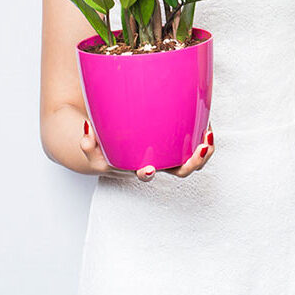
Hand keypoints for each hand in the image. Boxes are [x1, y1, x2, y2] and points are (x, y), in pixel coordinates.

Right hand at [81, 120, 214, 180]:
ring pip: (193, 160)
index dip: (147, 173)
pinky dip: (202, 134)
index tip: (148, 167)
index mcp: (138, 167)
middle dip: (193, 163)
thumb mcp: (94, 149)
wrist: (118, 146)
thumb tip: (86, 134)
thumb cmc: (108, 149)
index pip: (145, 174)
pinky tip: (204, 119)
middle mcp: (158, 164)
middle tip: (200, 148)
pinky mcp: (179, 142)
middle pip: (180, 171)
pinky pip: (195, 143)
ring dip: (205, 150)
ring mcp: (171, 154)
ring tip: (208, 131)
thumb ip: (87, 144)